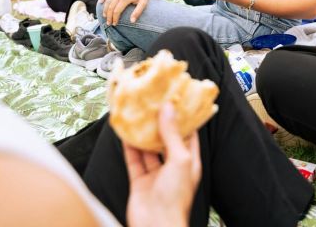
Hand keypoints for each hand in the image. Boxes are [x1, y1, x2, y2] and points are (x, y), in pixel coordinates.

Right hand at [99, 0, 150, 25]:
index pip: (116, 11)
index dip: (114, 18)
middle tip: (108, 23)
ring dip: (105, 9)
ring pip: (107, 1)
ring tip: (105, 16)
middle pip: (111, 7)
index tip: (115, 24)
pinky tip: (100, 3)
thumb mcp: (143, 3)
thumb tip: (132, 22)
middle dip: (109, 16)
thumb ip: (137, 12)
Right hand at [125, 103, 201, 226]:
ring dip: (143, 134)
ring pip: (148, 149)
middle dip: (160, 124)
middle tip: (153, 105)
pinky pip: (134, 159)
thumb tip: (169, 110)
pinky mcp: (139, 181)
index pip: (188, 135)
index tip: (176, 102)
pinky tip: (125, 132)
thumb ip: (172, 134)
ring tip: (138, 114)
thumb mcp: (180, 159)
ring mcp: (155, 175)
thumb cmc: (175, 198)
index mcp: (189, 162)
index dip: (183, 119)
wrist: (156, 226)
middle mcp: (173, 167)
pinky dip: (129, 146)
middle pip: (166, 140)